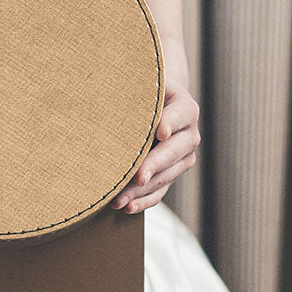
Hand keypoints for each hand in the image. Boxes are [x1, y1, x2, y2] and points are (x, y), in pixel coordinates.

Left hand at [112, 52, 199, 214]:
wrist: (155, 103)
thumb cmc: (142, 90)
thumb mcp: (142, 84)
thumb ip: (134, 90)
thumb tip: (101, 95)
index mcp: (185, 107)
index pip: (178, 116)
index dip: (168, 123)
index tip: (158, 132)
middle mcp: (189, 134)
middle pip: (174, 151)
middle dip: (154, 165)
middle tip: (138, 176)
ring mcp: (184, 157)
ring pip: (166, 176)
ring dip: (142, 189)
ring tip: (120, 199)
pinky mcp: (172, 174)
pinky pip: (161, 191)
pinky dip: (144, 200)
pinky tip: (127, 207)